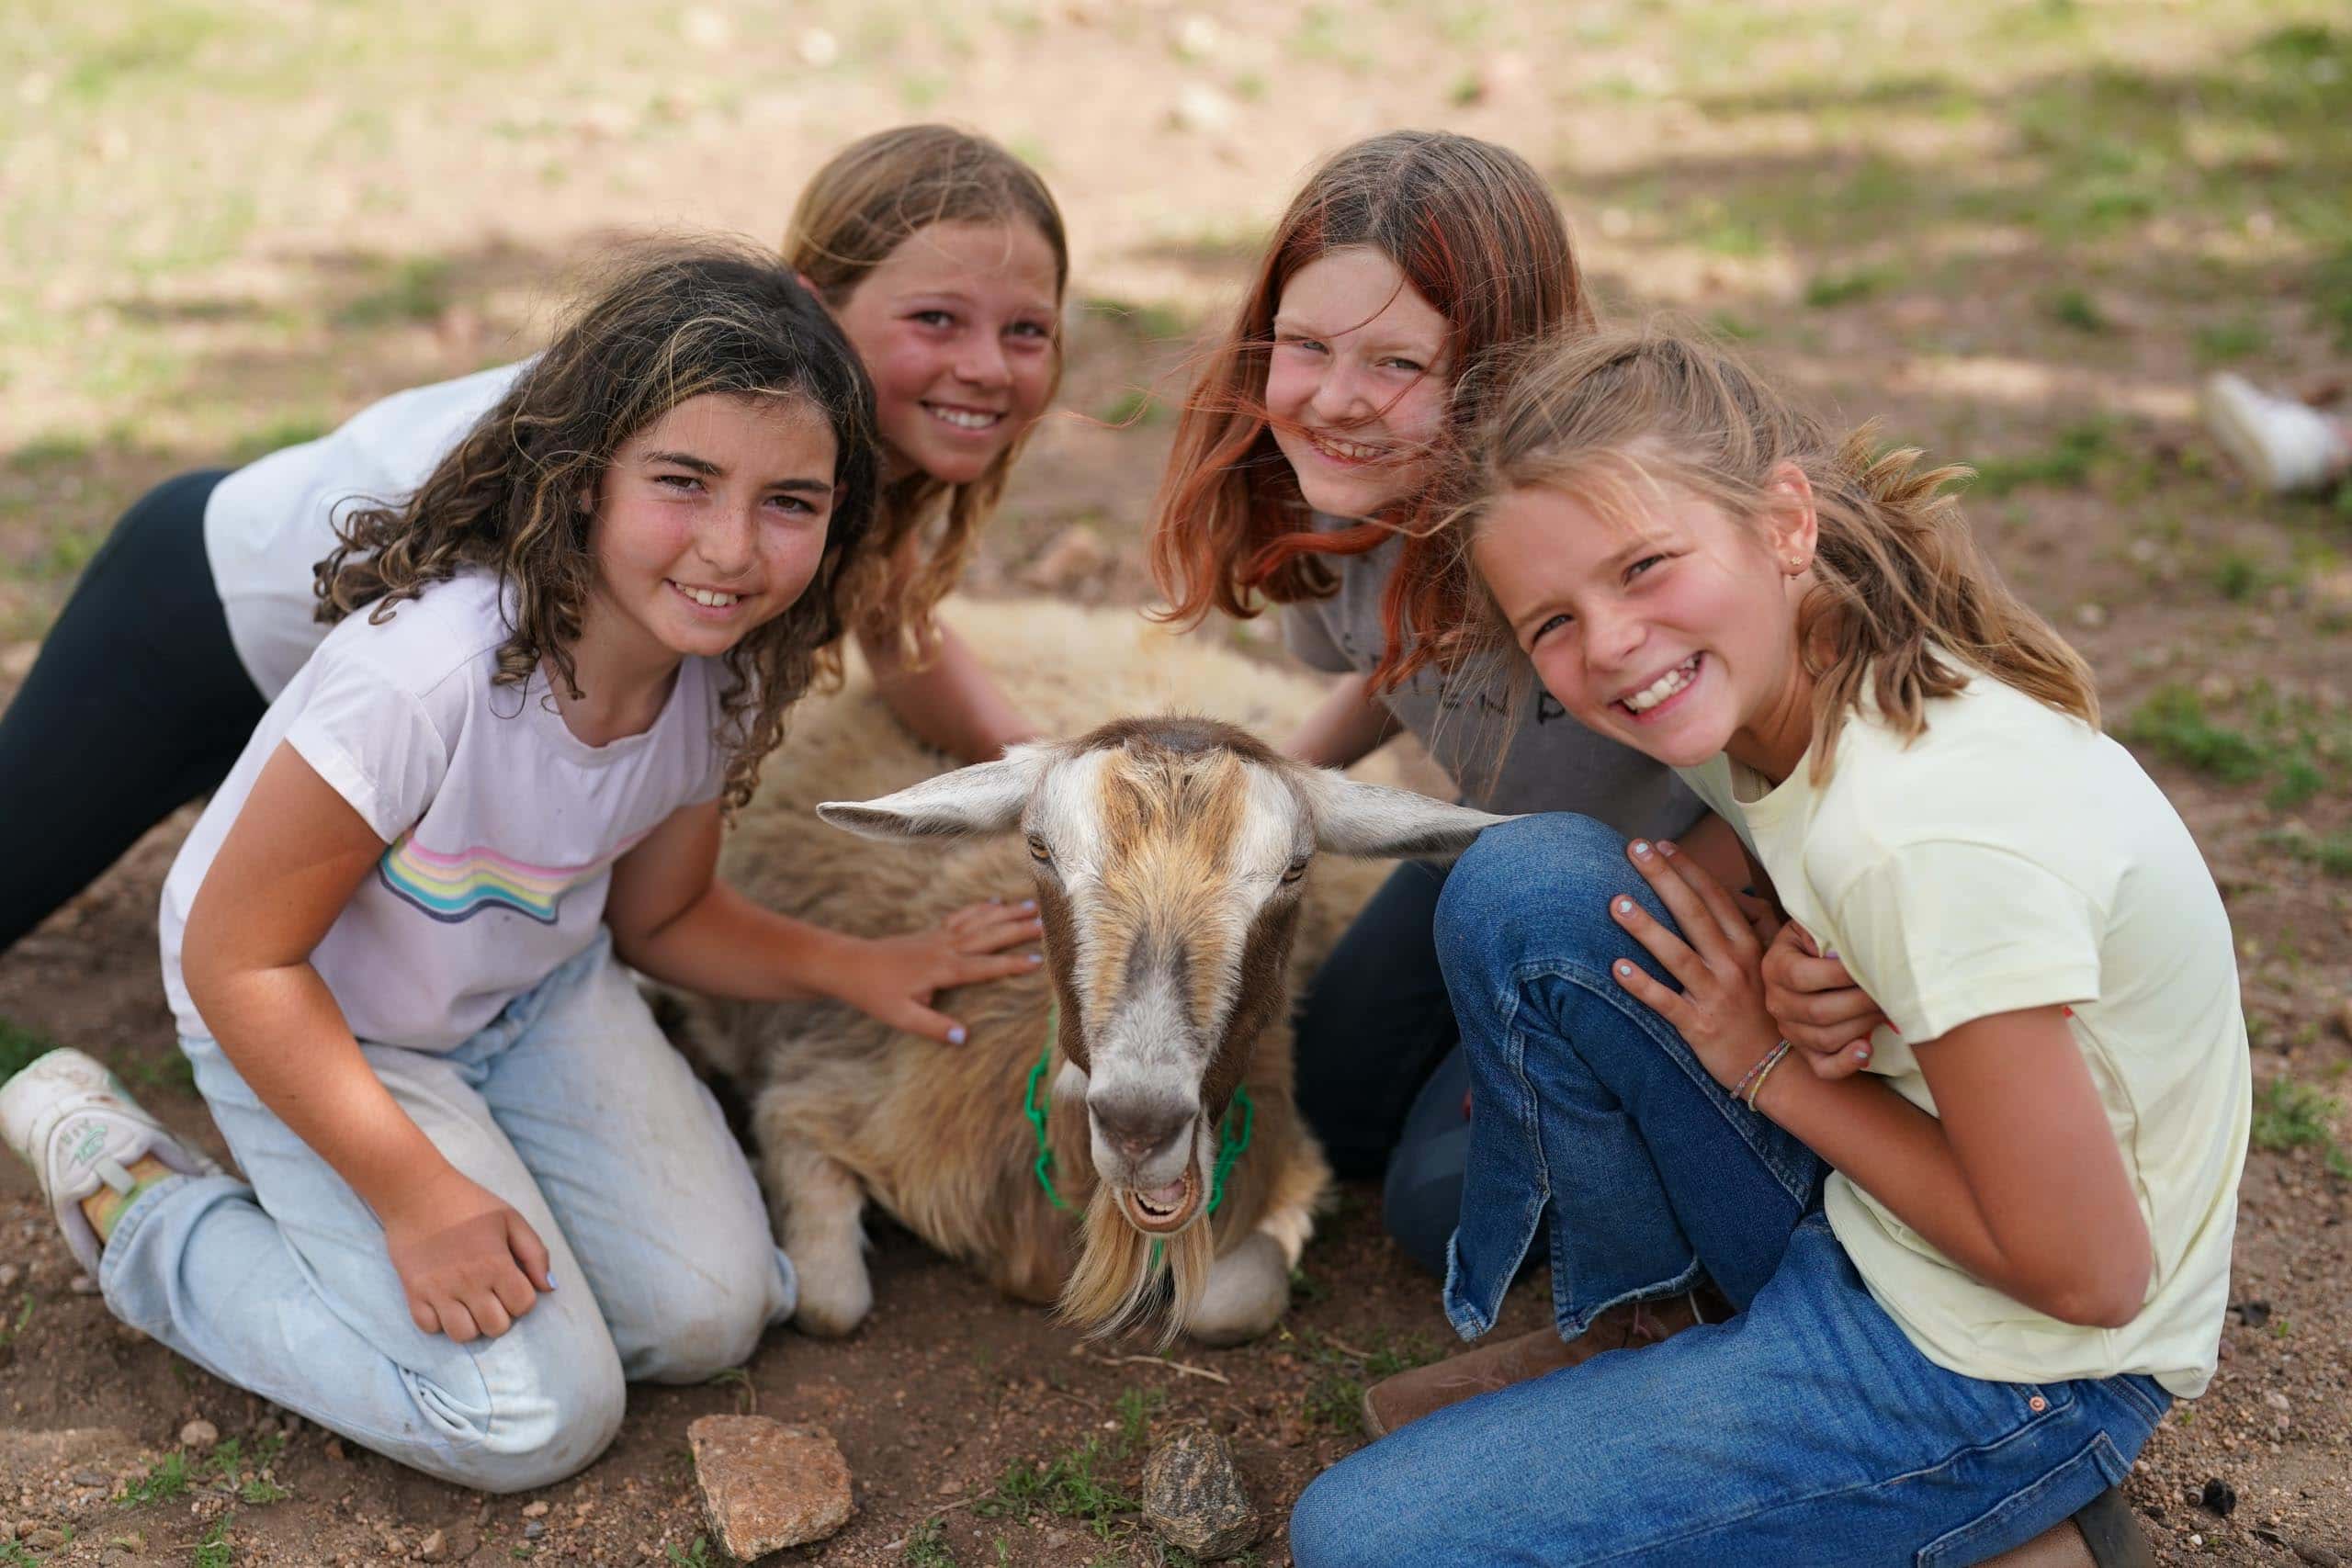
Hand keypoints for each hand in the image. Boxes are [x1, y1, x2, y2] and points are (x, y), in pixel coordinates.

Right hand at [381, 1167, 552, 1342]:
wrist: (417, 1192)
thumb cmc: (468, 1203)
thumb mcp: (511, 1219)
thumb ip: (535, 1254)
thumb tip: (549, 1287)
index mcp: (497, 1263)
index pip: (522, 1306)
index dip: (523, 1299)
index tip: (513, 1286)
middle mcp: (469, 1282)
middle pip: (495, 1328)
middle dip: (500, 1316)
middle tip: (492, 1298)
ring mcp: (438, 1290)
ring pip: (462, 1335)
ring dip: (471, 1325)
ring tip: (469, 1305)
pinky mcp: (413, 1293)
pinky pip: (428, 1328)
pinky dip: (438, 1322)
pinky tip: (444, 1303)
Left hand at [835, 897, 1043, 1043]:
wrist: (849, 964)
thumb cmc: (875, 993)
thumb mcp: (901, 1017)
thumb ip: (933, 1027)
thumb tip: (964, 1037)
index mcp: (942, 969)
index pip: (985, 966)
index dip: (1012, 963)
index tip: (1039, 961)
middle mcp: (945, 948)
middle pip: (989, 935)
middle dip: (1019, 929)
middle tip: (1047, 923)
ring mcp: (938, 937)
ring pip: (979, 920)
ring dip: (1006, 912)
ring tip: (1032, 906)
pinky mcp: (931, 932)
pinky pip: (962, 916)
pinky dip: (980, 907)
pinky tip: (994, 901)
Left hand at [1607, 838, 1782, 1093]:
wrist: (1778, 1069)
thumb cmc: (1765, 1011)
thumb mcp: (1767, 966)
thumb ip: (1752, 930)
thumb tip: (1736, 896)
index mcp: (1748, 946)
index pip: (1714, 898)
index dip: (1687, 869)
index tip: (1662, 845)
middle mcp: (1732, 965)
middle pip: (1692, 913)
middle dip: (1662, 878)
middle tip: (1634, 849)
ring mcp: (1716, 995)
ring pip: (1677, 955)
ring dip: (1646, 928)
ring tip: (1616, 903)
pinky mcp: (1700, 1026)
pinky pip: (1666, 1002)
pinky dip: (1642, 985)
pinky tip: (1616, 967)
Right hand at [1761, 921, 1891, 1080]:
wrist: (1808, 959)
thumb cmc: (1822, 940)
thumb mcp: (1817, 926)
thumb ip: (1830, 933)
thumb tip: (1856, 947)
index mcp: (1775, 967)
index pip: (1802, 977)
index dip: (1840, 974)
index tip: (1872, 964)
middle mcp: (1776, 1001)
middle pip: (1819, 1012)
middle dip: (1862, 1002)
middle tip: (1890, 990)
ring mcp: (1789, 1029)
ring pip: (1825, 1038)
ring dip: (1863, 1025)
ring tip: (1887, 1010)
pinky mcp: (1805, 1050)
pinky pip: (1823, 1067)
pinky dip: (1847, 1062)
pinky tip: (1867, 1048)